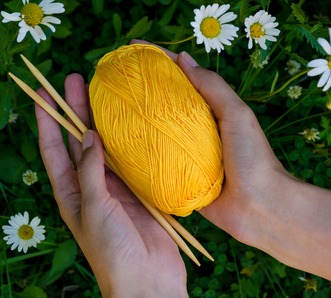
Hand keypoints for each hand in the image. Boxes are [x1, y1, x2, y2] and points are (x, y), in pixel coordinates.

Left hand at [36, 74, 187, 296]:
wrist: (147, 280)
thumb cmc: (111, 250)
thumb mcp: (93, 208)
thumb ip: (90, 171)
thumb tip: (86, 136)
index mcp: (70, 192)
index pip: (53, 149)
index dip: (46, 121)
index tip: (42, 94)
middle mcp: (90, 185)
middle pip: (80, 141)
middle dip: (75, 110)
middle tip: (76, 79)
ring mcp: (115, 187)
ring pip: (107, 146)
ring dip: (104, 120)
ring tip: (104, 91)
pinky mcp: (138, 190)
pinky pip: (131, 159)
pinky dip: (130, 141)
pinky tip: (133, 121)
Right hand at [131, 40, 330, 278]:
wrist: (257, 207)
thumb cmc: (252, 158)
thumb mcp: (237, 115)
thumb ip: (213, 87)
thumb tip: (184, 59)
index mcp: (207, 111)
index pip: (180, 79)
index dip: (158, 63)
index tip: (133, 51)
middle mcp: (192, 129)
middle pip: (161, 103)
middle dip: (139, 90)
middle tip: (112, 80)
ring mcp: (182, 153)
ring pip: (153, 131)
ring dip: (132, 121)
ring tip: (106, 109)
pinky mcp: (176, 176)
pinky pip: (152, 161)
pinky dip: (136, 153)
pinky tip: (115, 146)